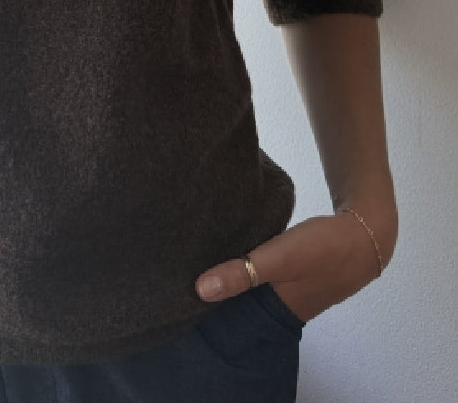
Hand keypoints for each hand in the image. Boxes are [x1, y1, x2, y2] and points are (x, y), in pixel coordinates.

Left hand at [193, 209, 392, 324]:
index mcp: (279, 311)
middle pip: (245, 304)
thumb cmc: (322, 249)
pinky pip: (269, 274)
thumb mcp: (280, 258)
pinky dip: (253, 266)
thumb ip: (243, 273)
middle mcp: (286, 306)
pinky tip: (239, 249)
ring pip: (257, 288)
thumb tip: (200, 291)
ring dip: (237, 277)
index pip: (237, 318)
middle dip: (221, 292)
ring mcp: (296, 289)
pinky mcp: (302, 271)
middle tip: (186, 272)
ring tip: (204, 261)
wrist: (367, 232)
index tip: (183, 296)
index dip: (213, 311)